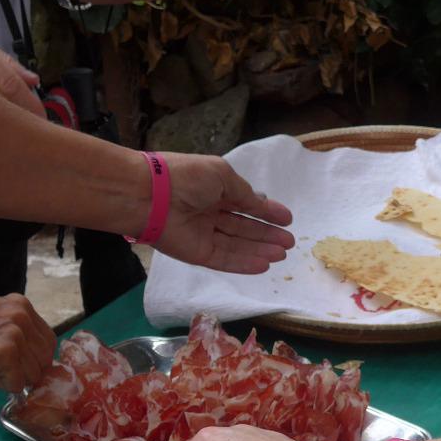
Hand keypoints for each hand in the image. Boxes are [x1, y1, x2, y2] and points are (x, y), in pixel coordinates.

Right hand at [0, 295, 56, 391]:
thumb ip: (18, 334)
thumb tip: (35, 362)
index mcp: (22, 305)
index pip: (48, 343)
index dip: (33, 360)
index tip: (13, 363)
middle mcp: (22, 315)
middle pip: (44, 361)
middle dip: (24, 372)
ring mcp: (15, 333)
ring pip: (32, 375)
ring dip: (11, 378)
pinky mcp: (6, 352)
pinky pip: (16, 384)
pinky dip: (0, 384)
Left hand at [151, 153, 294, 272]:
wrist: (151, 197)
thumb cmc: (187, 178)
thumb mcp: (222, 176)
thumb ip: (244, 193)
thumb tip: (262, 204)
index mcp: (214, 189)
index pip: (245, 203)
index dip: (267, 212)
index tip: (287, 220)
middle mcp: (210, 212)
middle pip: (243, 227)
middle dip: (267, 234)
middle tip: (289, 243)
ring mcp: (204, 234)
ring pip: (237, 245)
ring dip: (260, 250)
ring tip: (282, 255)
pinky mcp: (197, 254)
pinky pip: (225, 260)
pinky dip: (244, 263)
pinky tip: (264, 265)